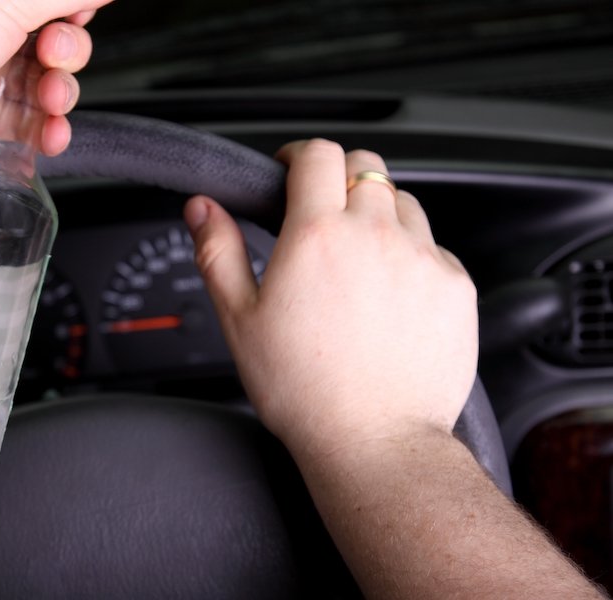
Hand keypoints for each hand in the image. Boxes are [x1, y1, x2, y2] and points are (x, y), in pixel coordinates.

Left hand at [0, 0, 112, 160]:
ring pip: (46, 88)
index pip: (50, 5)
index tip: (77, 17)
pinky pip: (29, 126)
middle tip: (53, 56)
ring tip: (51, 102)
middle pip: (54, 45)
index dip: (72, 14)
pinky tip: (50, 134)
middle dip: (66, 56)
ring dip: (60, 97)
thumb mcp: (9, 0)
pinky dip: (47, 132)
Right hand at [183, 139, 477, 454]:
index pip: (319, 154)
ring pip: (403, 202)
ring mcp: (422, 259)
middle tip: (321, 215)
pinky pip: (433, 246)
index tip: (292, 171)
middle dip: (339, 177)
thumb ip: (218, 251)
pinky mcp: (455, 286)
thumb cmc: (303, 389)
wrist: (374, 442)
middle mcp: (375, 236)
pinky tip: (388, 293)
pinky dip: (410, 254)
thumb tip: (201, 207)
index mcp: (317, 235)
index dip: (301, 154)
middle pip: (366, 166)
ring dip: (377, 214)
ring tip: (357, 259)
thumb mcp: (240, 319)